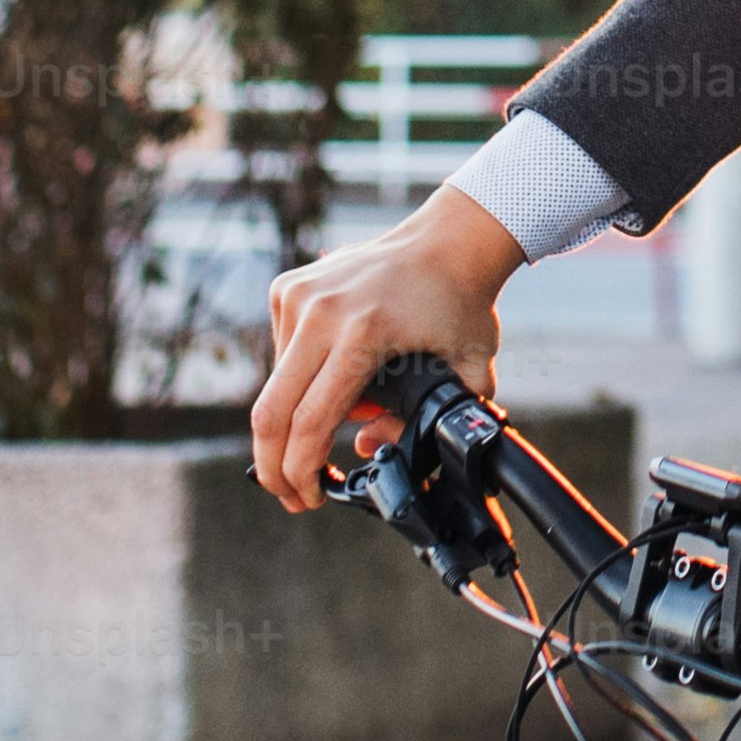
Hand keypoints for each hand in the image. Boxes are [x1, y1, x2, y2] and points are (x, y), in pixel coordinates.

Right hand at [250, 186, 526, 513]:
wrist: (450, 241)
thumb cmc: (461, 307)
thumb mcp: (469, 376)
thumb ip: (424, 425)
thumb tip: (362, 447)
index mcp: (364, 334)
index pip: (312, 422)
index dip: (302, 472)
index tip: (309, 498)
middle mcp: (322, 312)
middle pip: (271, 412)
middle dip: (274, 466)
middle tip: (290, 495)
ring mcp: (299, 295)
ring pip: (275, 386)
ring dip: (297, 416)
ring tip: (351, 408)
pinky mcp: (288, 287)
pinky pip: (281, 354)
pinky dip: (301, 377)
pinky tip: (339, 368)